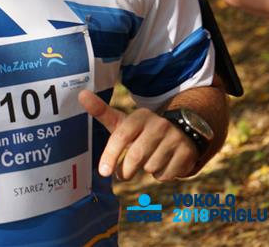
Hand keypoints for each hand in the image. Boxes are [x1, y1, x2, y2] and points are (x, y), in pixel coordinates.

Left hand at [78, 90, 197, 180]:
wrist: (179, 130)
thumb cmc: (140, 130)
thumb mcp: (122, 122)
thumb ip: (101, 111)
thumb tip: (81, 94)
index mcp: (139, 116)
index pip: (121, 136)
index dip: (111, 155)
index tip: (103, 172)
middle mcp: (159, 125)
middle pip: (136, 156)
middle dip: (125, 171)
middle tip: (121, 174)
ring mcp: (175, 138)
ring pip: (151, 167)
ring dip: (146, 170)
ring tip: (148, 159)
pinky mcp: (187, 152)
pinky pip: (166, 174)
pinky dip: (161, 175)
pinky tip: (163, 163)